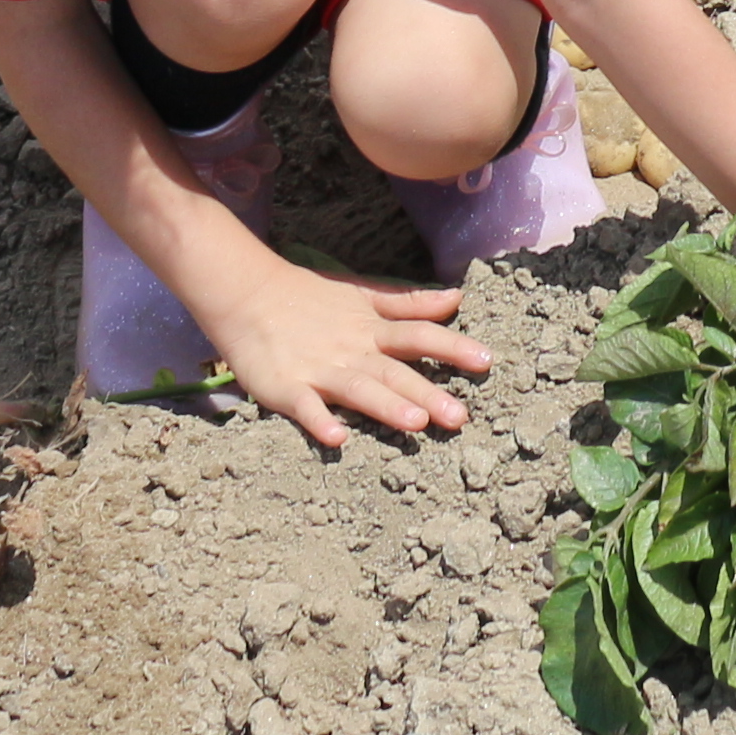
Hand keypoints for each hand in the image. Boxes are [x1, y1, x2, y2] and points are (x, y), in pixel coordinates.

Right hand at [200, 255, 492, 451]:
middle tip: (461, 417)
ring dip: (386, 407)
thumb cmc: (311, 299)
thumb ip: (408, 303)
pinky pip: (305, 408)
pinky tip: (338, 439)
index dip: (453, 347)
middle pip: (395, 372)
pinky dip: (320, 422)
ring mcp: (320, 370)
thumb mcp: (363, 295)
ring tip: (415, 425)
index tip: (487, 361)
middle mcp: (352, 350)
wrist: (249, 295)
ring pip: (359, 390)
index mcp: (372, 329)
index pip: (419, 336)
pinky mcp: (287, 388)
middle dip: (428, 393)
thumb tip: (455, 300)